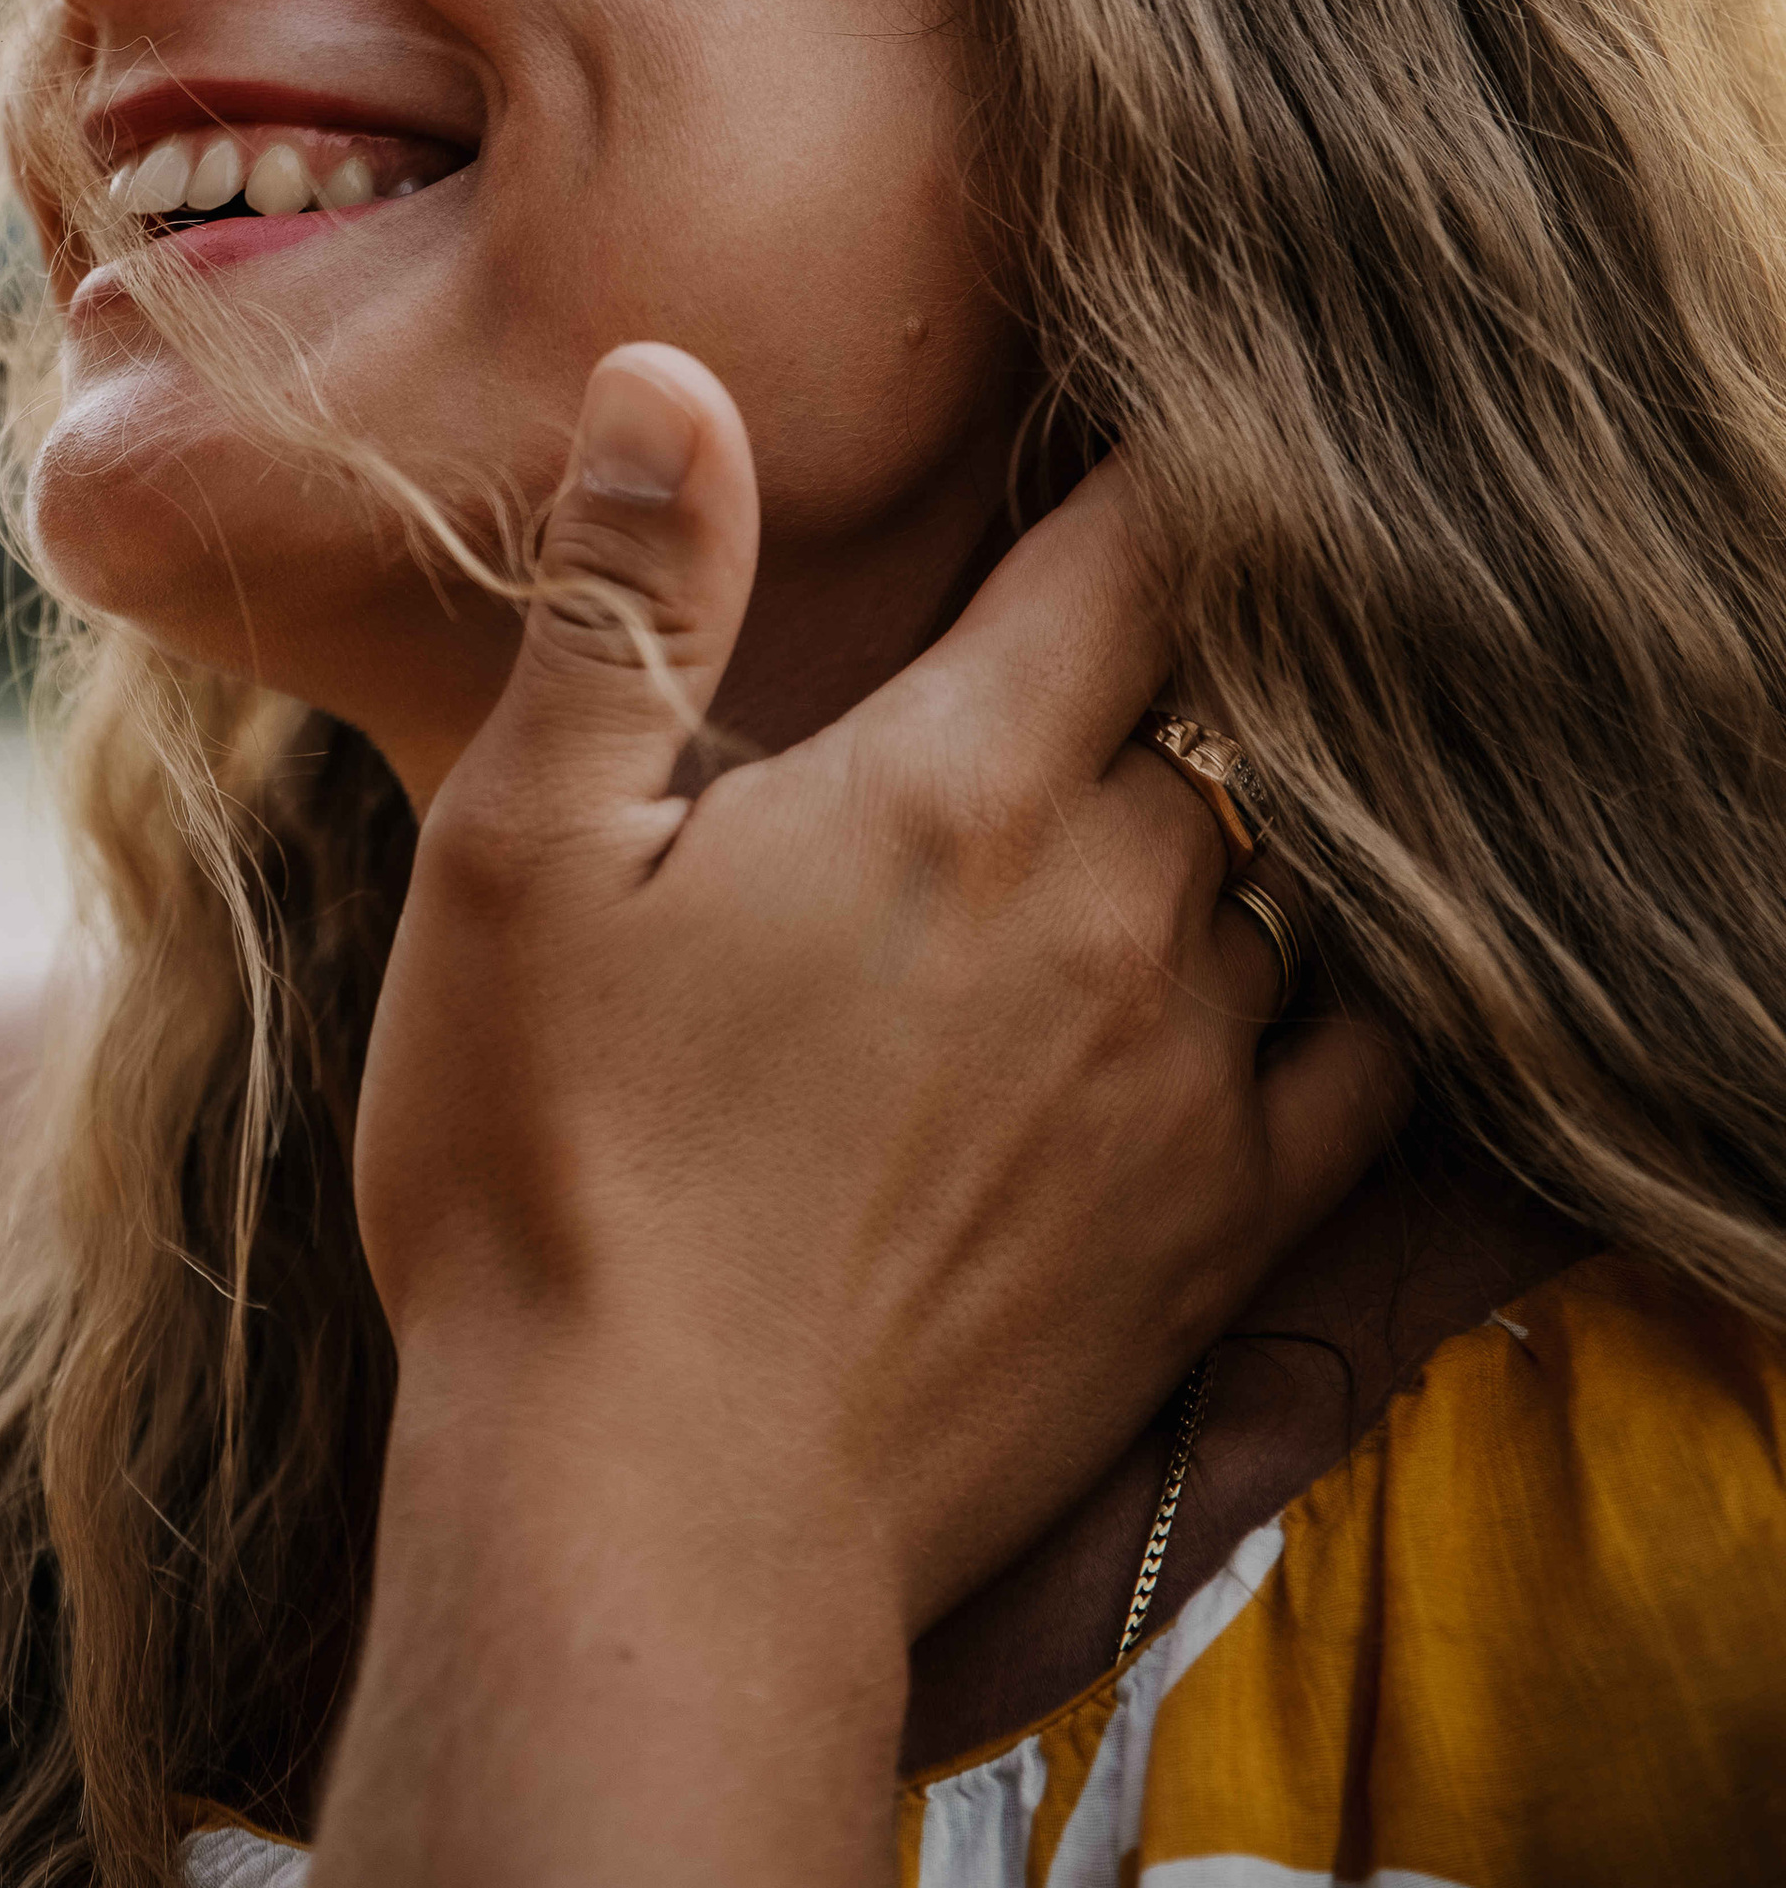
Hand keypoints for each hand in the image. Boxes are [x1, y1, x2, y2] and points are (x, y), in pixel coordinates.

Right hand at [257, 345, 1401, 1887]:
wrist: (657, 1518)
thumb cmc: (551, 1167)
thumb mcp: (517, 853)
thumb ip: (622, 601)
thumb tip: (668, 369)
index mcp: (957, 780)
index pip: (1140, 546)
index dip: (1159, 465)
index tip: (1157, 418)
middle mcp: (1123, 903)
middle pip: (1227, 702)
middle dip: (1183, 644)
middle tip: (1126, 616)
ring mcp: (1194, 1075)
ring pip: (1296, 871)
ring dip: (1248, 819)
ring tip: (1179, 791)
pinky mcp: (1222, 1233)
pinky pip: (1369, 1060)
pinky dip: (1346, 989)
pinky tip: (1280, 977)